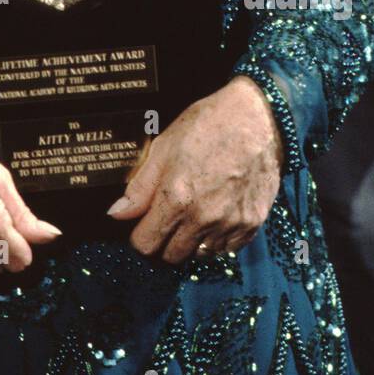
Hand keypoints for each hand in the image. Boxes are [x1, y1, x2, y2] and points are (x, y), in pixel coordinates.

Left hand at [107, 76, 285, 264]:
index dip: (140, 235)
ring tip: (194, 213)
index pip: (146, 245)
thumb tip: (116, 213)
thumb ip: (140, 187)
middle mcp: (204, 219)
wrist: (257, 118)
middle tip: (168, 218)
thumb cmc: (207, 125)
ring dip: (192, 241)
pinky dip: (218, 238)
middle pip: (172, 256)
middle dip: (164, 241)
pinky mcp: (252, 224)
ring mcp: (230, 224)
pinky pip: (227, 249)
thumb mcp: (164, 147)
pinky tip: (216, 214)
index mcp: (176, 199)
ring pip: (200, 255)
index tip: (144, 224)